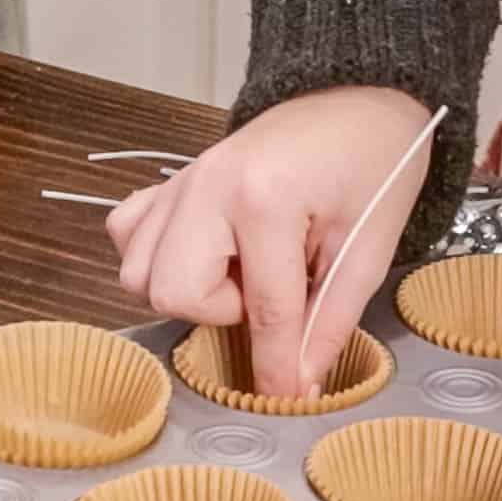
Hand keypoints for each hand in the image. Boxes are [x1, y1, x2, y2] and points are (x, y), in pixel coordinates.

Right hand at [107, 87, 435, 397]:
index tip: (286, 401)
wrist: (356, 99)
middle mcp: (207, 186)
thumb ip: (330, 319)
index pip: (262, 310)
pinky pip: (128, 235)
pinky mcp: (170, 182)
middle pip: (171, 291)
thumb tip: (300, 384)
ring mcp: (180, 181)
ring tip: (240, 270)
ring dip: (187, 288)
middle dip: (220, 310)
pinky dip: (155, 257)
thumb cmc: (374, 162)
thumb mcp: (369, 246)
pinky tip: (205, 254)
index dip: (276, 368)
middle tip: (267, 291)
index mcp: (264, 198)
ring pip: (137, 270)